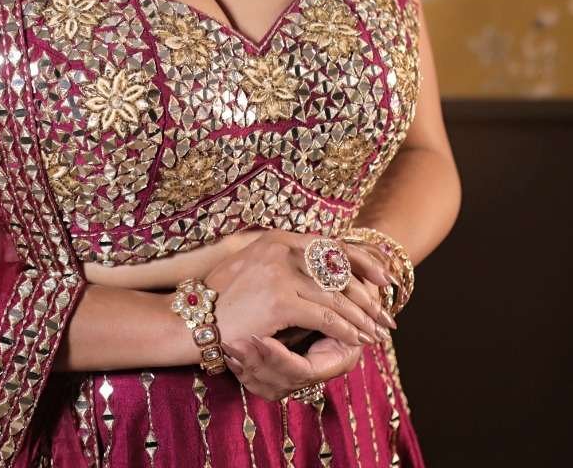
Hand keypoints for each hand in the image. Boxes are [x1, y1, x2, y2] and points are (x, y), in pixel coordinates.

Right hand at [203, 230, 394, 396]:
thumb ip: (283, 261)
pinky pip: (325, 317)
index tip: (382, 276)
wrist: (194, 318)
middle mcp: (282, 250)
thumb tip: (317, 268)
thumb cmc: (221, 298)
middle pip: (340, 270)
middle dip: (368, 294)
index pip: (331, 245)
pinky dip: (346, 329)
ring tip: (376, 332)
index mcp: (278, 239)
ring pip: (336, 296)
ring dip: (361, 317)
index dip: (361, 260)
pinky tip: (358, 340)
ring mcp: (280, 273)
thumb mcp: (253, 266)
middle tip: (386, 314)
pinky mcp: (279, 300)